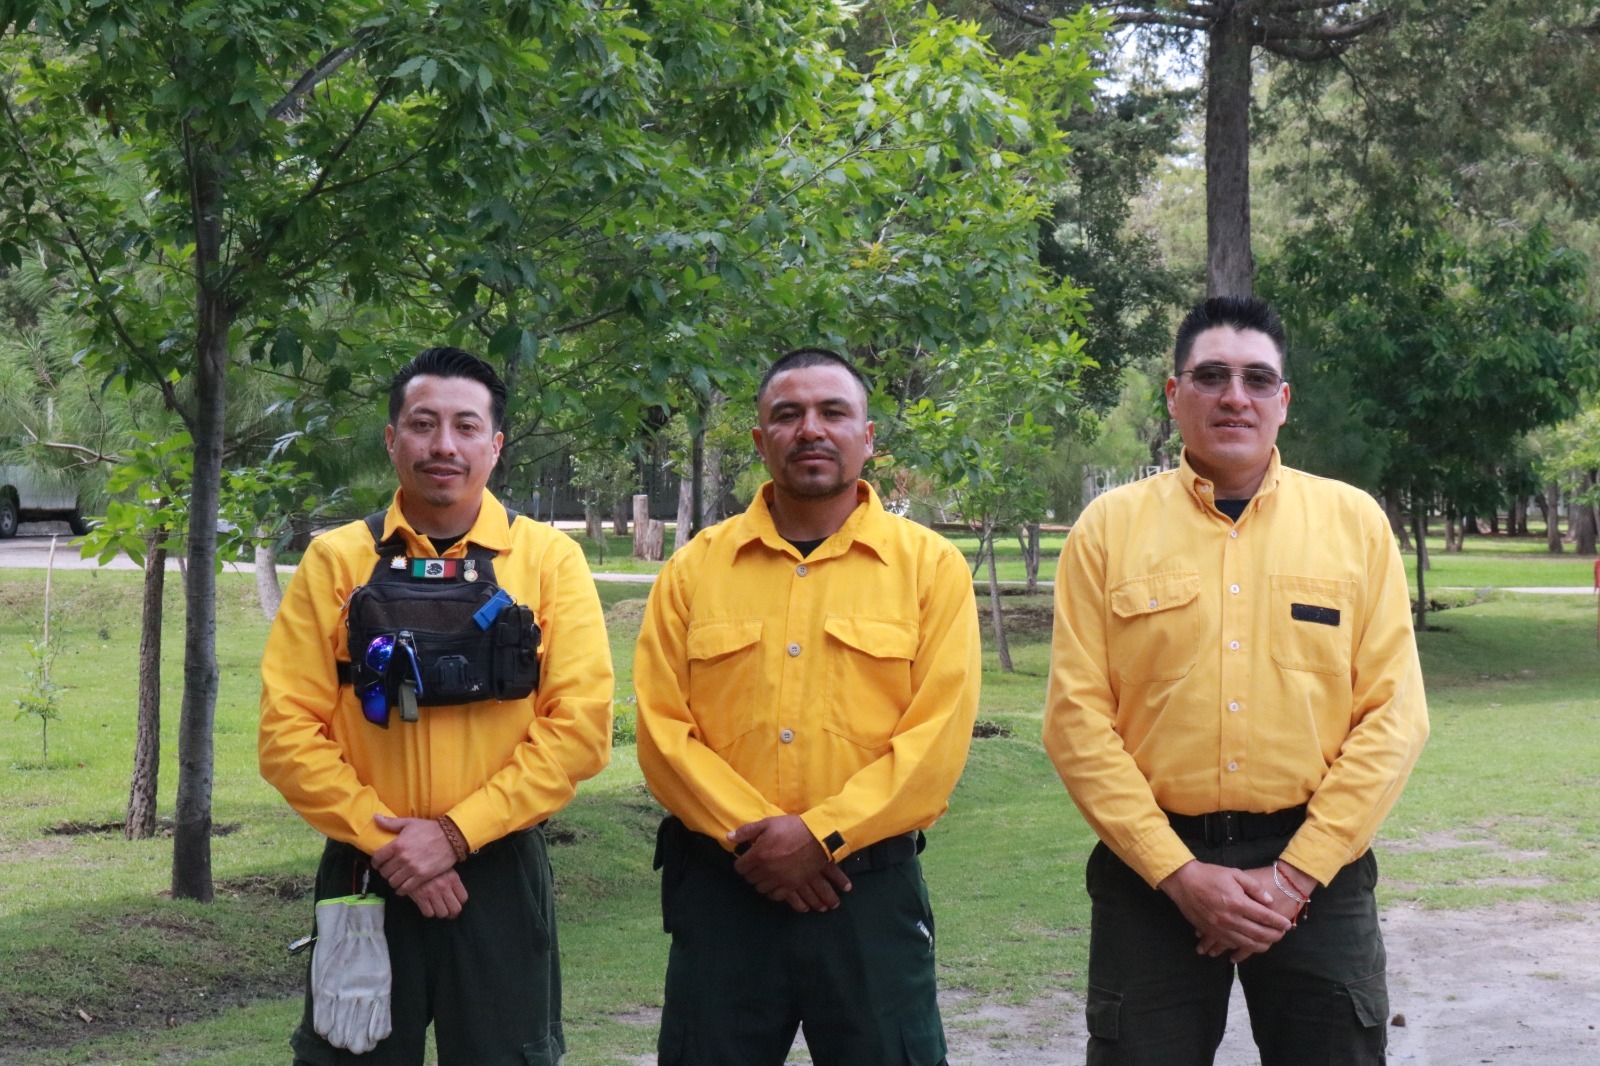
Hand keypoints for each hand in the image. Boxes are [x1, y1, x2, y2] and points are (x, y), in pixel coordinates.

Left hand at [371, 814, 456, 896]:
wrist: (451, 837)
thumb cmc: (429, 829)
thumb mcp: (410, 823)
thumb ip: (391, 823)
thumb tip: (375, 817)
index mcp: (397, 844)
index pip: (377, 859)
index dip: (376, 862)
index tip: (379, 863)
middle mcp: (403, 858)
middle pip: (384, 872)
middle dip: (385, 871)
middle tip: (390, 870)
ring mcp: (412, 869)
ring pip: (393, 882)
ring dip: (393, 880)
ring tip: (396, 877)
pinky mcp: (422, 876)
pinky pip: (405, 889)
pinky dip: (401, 889)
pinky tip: (402, 886)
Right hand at [407, 869, 468, 919]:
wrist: (411, 862)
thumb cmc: (429, 865)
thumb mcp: (444, 868)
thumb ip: (452, 881)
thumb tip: (457, 898)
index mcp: (453, 878)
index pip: (463, 898)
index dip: (459, 903)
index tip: (454, 903)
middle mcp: (444, 886)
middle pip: (455, 909)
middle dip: (451, 913)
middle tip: (447, 911)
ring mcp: (433, 892)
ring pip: (442, 913)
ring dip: (439, 912)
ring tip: (436, 908)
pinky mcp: (420, 896)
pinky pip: (428, 913)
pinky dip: (428, 912)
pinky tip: (426, 905)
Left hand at [728, 816, 850, 910]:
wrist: (818, 838)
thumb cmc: (792, 828)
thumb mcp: (768, 824)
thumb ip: (747, 831)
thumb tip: (729, 837)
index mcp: (758, 854)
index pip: (740, 867)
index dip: (742, 862)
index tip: (747, 858)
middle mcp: (766, 870)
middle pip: (749, 878)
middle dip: (751, 871)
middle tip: (758, 864)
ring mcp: (779, 880)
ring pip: (761, 888)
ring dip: (761, 881)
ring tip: (767, 873)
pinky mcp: (791, 886)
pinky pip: (775, 895)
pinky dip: (773, 890)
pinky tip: (776, 882)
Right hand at [1160, 860, 1292, 962]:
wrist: (1183, 881)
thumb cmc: (1210, 875)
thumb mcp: (1234, 873)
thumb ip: (1254, 887)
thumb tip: (1269, 901)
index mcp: (1238, 902)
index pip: (1265, 917)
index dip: (1279, 922)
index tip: (1287, 924)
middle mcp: (1230, 919)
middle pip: (1258, 933)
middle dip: (1274, 936)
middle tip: (1282, 935)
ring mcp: (1220, 928)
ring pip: (1246, 943)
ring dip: (1261, 945)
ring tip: (1270, 943)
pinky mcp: (1211, 932)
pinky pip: (1231, 944)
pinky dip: (1243, 946)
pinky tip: (1249, 943)